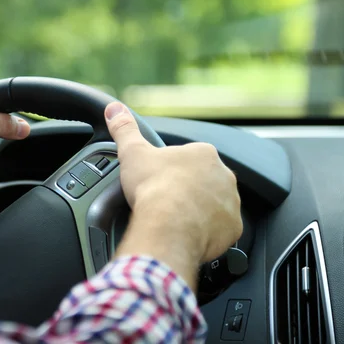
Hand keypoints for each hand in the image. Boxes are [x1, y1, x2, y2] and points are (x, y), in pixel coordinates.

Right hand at [105, 102, 241, 287]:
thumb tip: (113, 109)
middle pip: (204, 182)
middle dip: (188, 191)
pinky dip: (207, 233)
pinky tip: (188, 235)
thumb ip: (124, 128)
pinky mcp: (232, 228)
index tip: (159, 181)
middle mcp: (224, 175)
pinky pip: (221, 229)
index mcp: (203, 153)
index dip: (172, 170)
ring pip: (214, 205)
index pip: (189, 158)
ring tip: (175, 221)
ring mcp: (230, 203)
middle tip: (165, 202)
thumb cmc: (153, 187)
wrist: (168, 226)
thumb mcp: (132, 152)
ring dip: (199, 211)